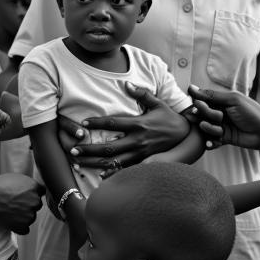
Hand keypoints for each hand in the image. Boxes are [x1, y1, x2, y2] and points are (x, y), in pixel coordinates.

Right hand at [0, 174, 44, 232]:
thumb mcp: (16, 178)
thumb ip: (28, 184)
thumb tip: (31, 188)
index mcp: (35, 187)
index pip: (41, 191)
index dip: (33, 193)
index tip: (26, 195)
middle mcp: (35, 201)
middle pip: (37, 204)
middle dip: (29, 204)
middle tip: (16, 203)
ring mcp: (30, 215)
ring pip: (31, 217)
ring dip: (24, 216)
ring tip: (10, 212)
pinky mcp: (22, 226)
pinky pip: (25, 229)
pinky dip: (20, 227)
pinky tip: (12, 222)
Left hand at [66, 85, 189, 173]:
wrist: (187, 137)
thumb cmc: (169, 118)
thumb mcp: (158, 103)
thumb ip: (141, 94)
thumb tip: (126, 83)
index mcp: (139, 124)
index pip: (113, 123)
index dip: (96, 123)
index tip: (83, 124)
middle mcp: (138, 140)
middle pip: (108, 147)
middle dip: (88, 149)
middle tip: (72, 150)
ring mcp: (141, 154)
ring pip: (114, 161)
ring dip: (95, 162)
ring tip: (79, 162)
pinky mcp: (144, 162)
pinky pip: (125, 170)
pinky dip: (112, 174)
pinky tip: (99, 176)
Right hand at [187, 85, 259, 149]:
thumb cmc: (252, 113)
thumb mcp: (233, 100)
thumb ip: (213, 95)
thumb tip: (192, 88)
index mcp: (220, 101)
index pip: (201, 100)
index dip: (198, 104)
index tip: (197, 106)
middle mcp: (218, 112)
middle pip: (201, 114)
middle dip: (207, 115)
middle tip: (219, 117)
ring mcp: (220, 126)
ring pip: (204, 128)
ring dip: (210, 130)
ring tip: (221, 131)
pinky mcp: (222, 139)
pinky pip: (210, 141)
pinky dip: (210, 142)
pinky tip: (214, 143)